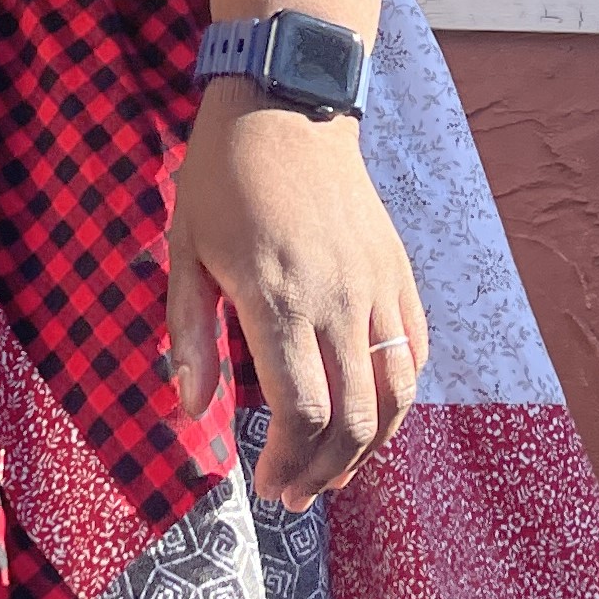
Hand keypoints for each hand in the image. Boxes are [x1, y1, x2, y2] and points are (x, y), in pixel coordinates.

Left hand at [166, 85, 426, 513]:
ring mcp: (376, 286)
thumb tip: (193, 412)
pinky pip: (413, 352)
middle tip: (297, 495)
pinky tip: (369, 416)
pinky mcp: (397, 273)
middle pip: (356, 418)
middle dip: (326, 471)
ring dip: (370, 448)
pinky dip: (399, 397)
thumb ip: (189, 336)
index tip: (267, 486)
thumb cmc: (222, 178)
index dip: (288, 462)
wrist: (288, 103)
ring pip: (396, 395)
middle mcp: (338, 300)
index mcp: (278, 299)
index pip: (302, 411)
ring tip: (335, 472)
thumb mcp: (184, 252)